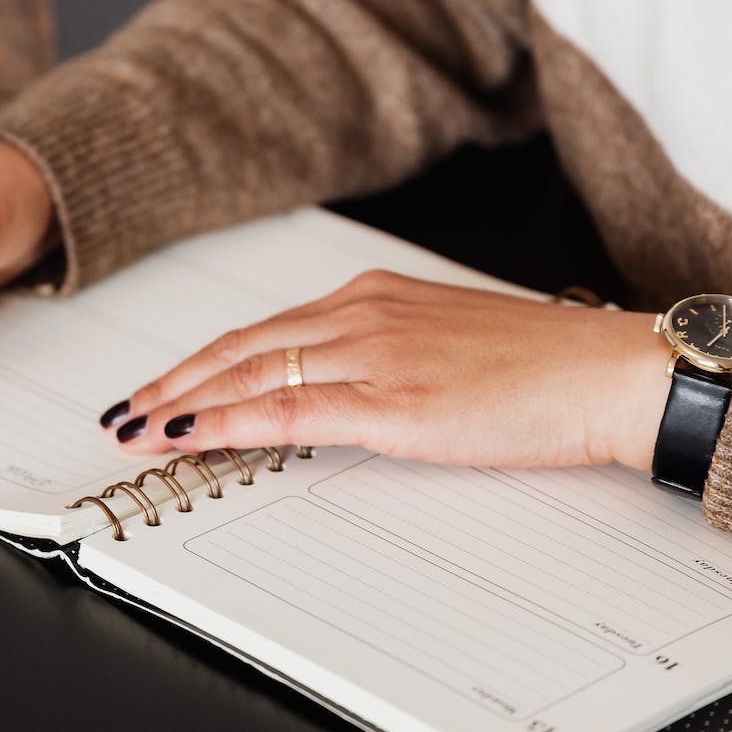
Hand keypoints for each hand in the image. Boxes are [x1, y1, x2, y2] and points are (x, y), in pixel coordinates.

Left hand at [104, 269, 673, 473]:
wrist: (606, 372)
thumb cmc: (544, 366)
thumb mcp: (449, 347)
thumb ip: (389, 358)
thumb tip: (345, 392)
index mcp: (375, 296)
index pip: (265, 329)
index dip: (204, 361)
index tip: (164, 385)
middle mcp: (363, 313)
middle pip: (240, 346)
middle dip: (173, 382)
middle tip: (125, 411)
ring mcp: (374, 354)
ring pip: (250, 374)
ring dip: (183, 405)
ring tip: (138, 431)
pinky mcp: (392, 401)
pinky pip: (288, 409)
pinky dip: (228, 421)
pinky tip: (191, 436)